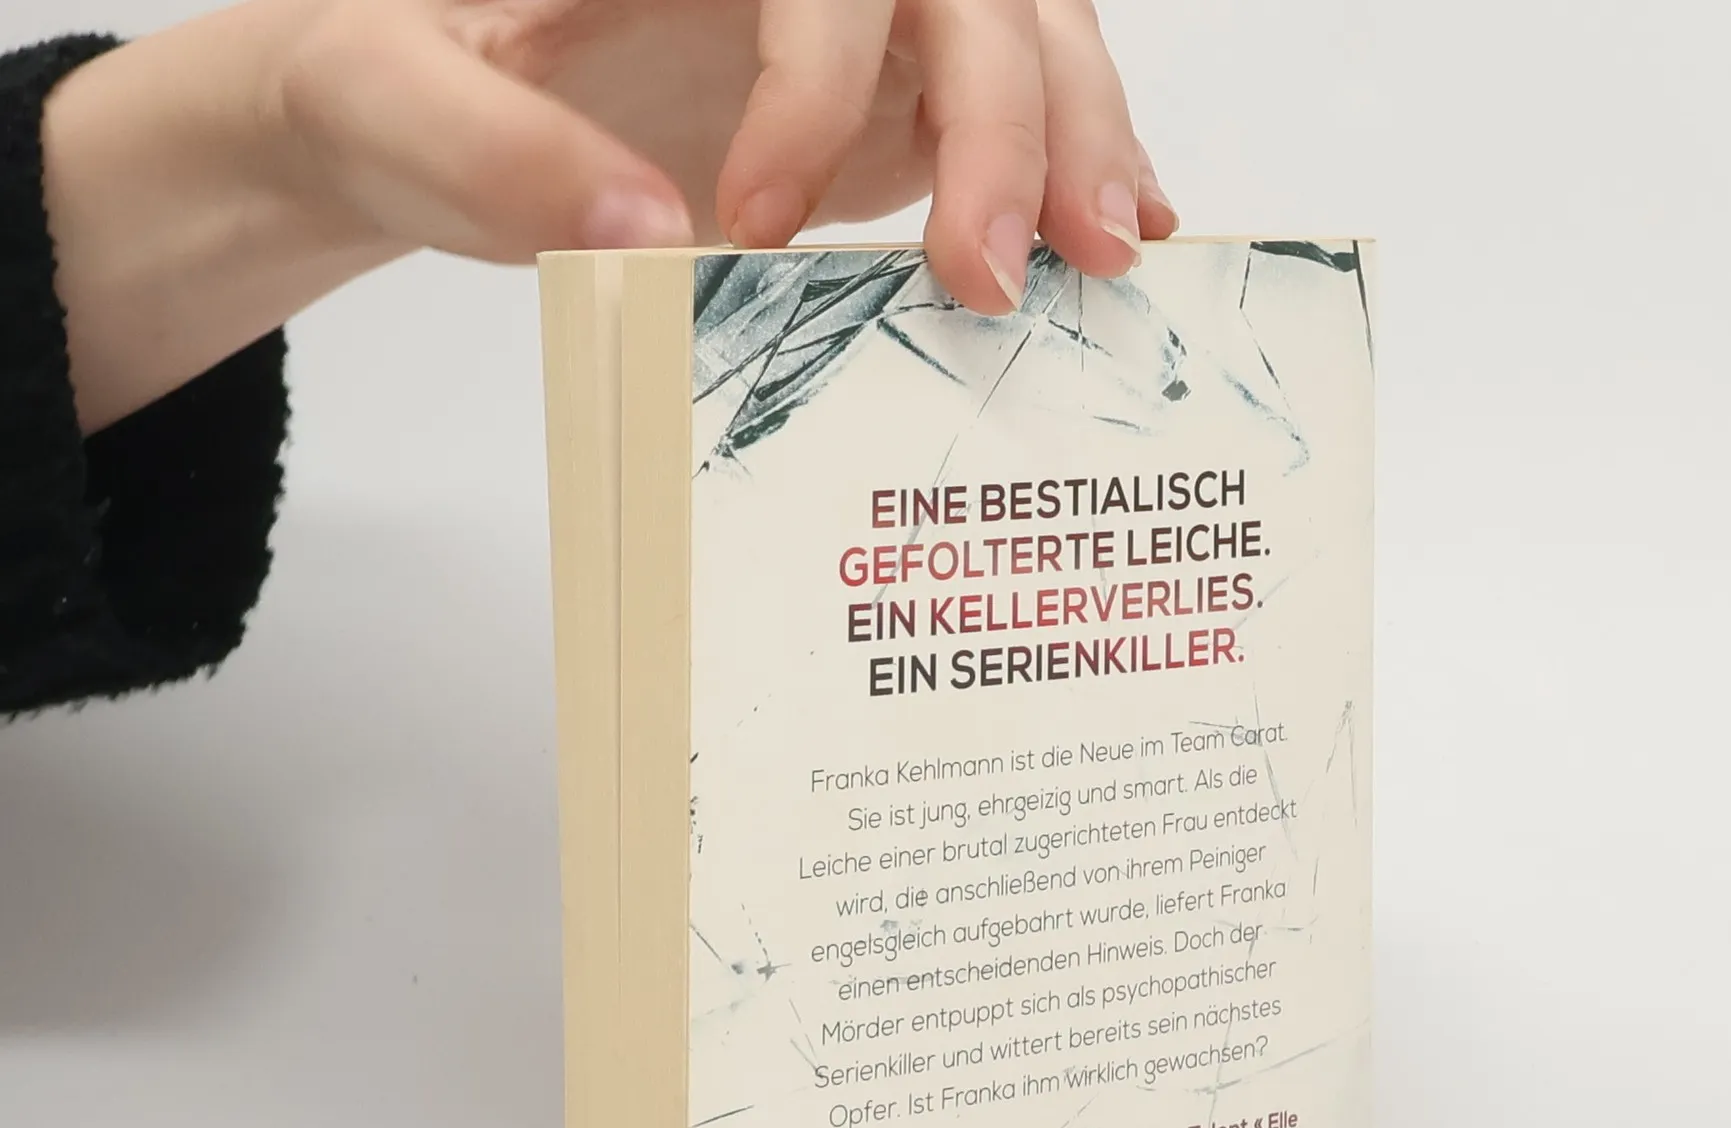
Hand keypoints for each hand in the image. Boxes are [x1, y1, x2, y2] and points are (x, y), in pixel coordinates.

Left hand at [42, 0, 1178, 430]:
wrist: (408, 111)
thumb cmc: (384, 80)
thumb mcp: (382, 98)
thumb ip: (486, 146)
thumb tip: (641, 229)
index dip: (811, 84)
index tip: (754, 227)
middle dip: (1004, 124)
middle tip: (997, 273)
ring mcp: (856, 16)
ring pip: (1023, 29)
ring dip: (1074, 141)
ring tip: (1104, 261)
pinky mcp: (885, 96)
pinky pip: (1013, 108)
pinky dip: (1075, 164)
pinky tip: (1122, 236)